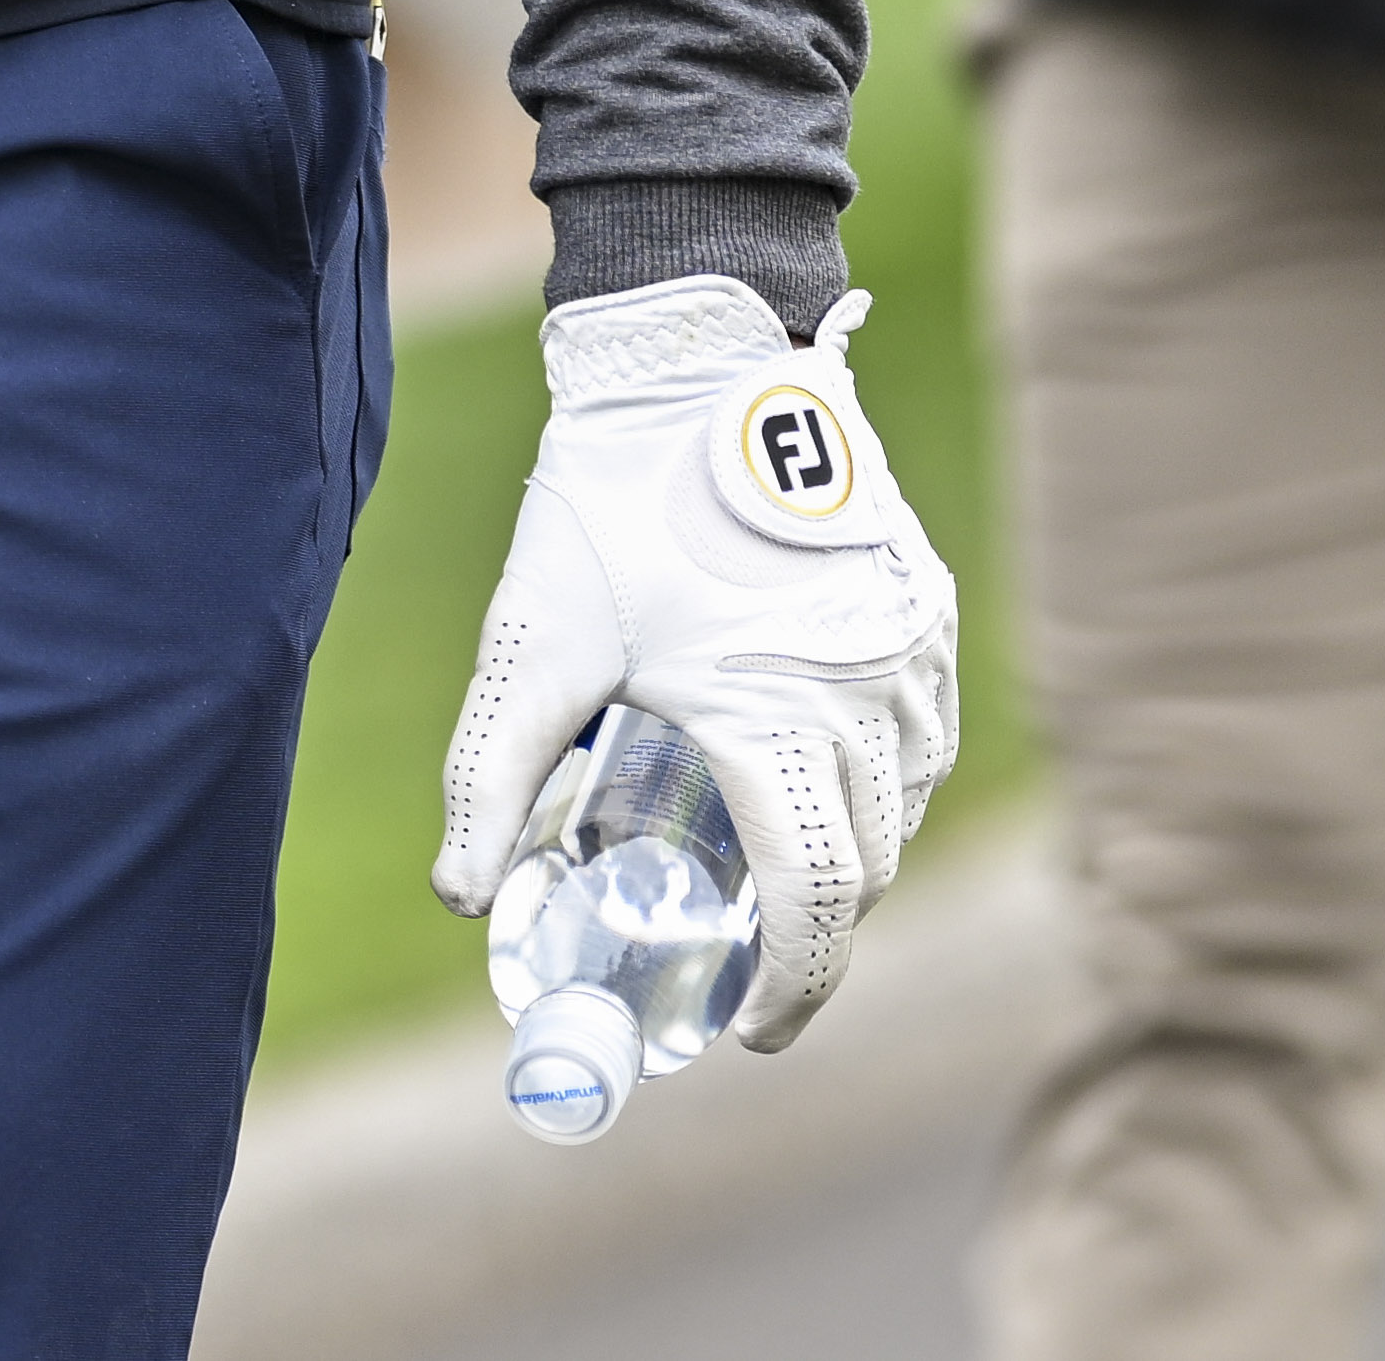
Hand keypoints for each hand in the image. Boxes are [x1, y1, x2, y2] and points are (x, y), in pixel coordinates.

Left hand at [435, 279, 964, 1049]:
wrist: (692, 356)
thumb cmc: (608, 499)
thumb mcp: (533, 641)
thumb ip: (493, 775)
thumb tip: (459, 892)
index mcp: (780, 718)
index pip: (814, 900)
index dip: (789, 985)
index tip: (751, 1028)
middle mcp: (870, 695)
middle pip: (865, 867)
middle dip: (812, 932)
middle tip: (750, 960)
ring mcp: (911, 649)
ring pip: (905, 802)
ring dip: (852, 852)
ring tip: (774, 867)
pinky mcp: (926, 603)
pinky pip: (924, 730)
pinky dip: (883, 776)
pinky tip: (820, 768)